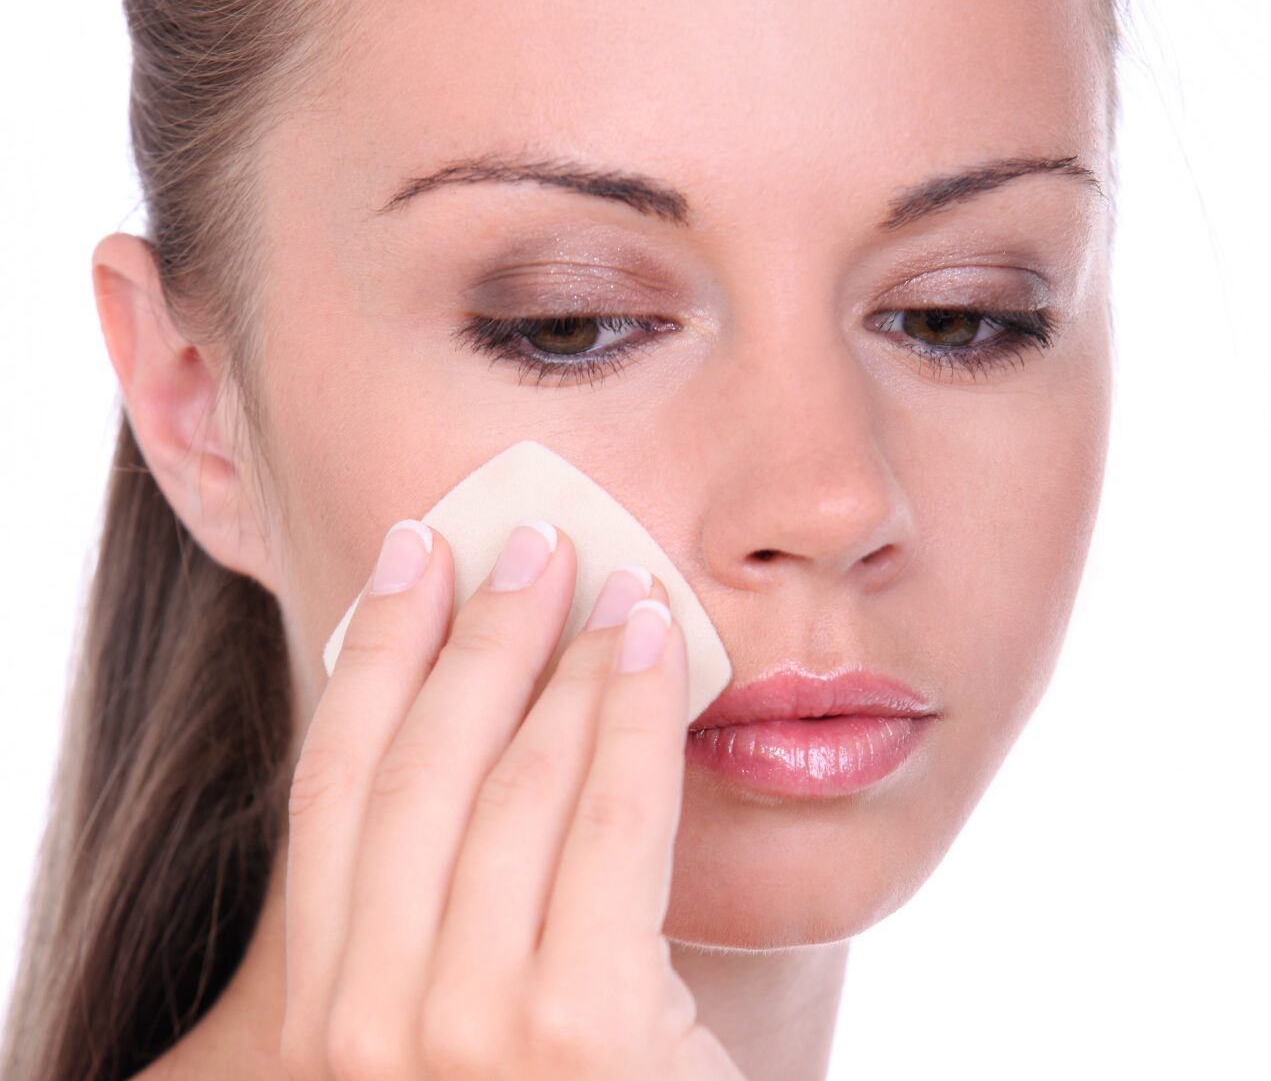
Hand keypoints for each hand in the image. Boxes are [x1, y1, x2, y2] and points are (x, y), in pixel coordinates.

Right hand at [281, 518, 745, 1079]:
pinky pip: (608, 823)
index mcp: (319, 1025)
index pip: (333, 791)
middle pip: (419, 769)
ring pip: (514, 783)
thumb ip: (426, 923)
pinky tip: (652, 643)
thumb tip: (461, 733)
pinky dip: (630, 714)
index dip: (373, 657)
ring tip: (604, 580)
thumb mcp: (448, 1039)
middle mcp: (367, 1031)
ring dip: (561, 659)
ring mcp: (464, 1038)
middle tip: (524, 539)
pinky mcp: (579, 1035)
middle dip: (472, 634)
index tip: (412, 557)